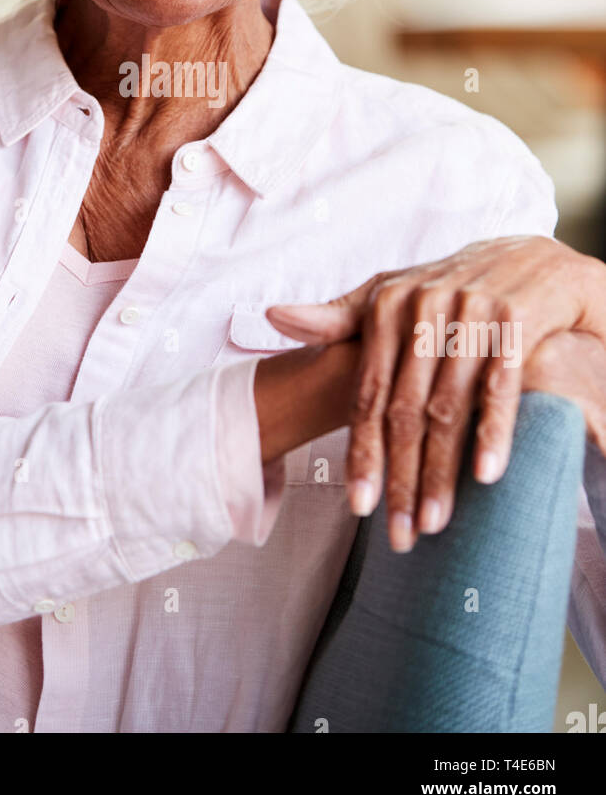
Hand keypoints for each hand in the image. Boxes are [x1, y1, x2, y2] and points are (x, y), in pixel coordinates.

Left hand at [266, 236, 605, 550]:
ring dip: (441, 471)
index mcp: (386, 306)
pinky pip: (501, 387)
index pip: (368, 394)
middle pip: (405, 411)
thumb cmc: (442, 287)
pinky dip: (493, 432)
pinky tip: (485, 476)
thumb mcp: (388, 295)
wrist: (522, 258)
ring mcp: (471, 315)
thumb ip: (335, 316)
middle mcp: (424, 309)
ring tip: (433, 524)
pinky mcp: (515, 322)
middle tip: (399, 535)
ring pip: (450, 408)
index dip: (363, 454)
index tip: (359, 507)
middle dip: (401, 478)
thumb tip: (273, 316)